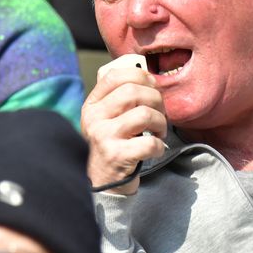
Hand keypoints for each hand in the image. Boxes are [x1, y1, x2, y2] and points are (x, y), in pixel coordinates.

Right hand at [82, 54, 167, 194]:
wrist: (101, 182)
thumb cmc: (111, 143)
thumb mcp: (106, 116)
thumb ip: (119, 94)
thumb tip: (145, 71)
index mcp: (91, 104)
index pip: (114, 75)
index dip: (140, 75)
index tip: (151, 87)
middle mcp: (93, 118)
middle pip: (133, 92)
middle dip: (156, 100)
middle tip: (160, 113)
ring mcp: (103, 136)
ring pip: (144, 114)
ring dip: (161, 123)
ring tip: (158, 131)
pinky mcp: (116, 156)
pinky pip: (149, 142)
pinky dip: (159, 145)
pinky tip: (154, 149)